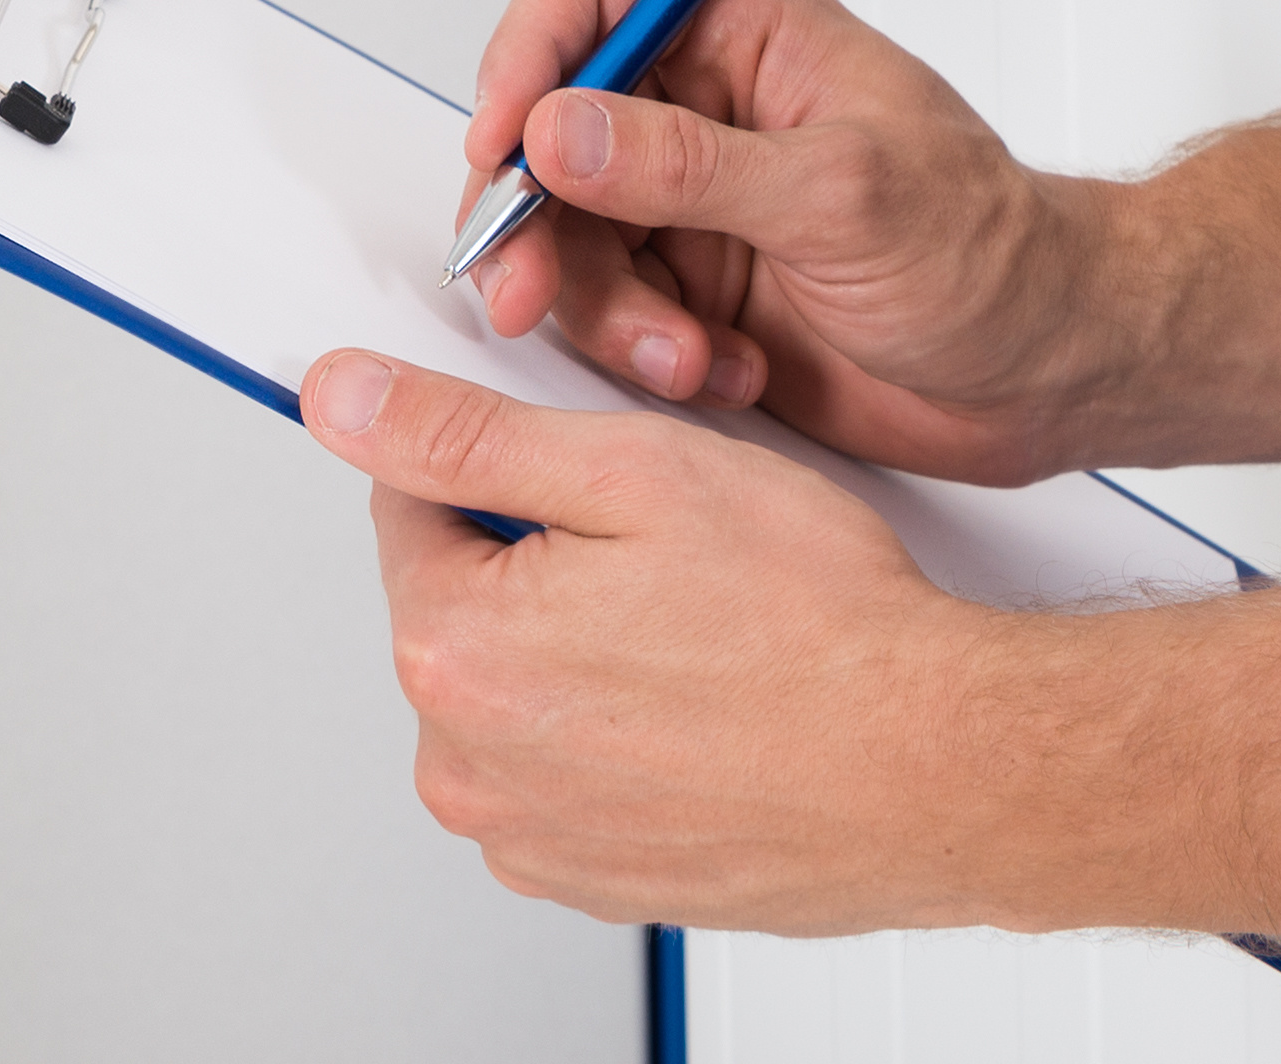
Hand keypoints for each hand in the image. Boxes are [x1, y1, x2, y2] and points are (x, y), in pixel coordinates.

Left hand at [307, 347, 1033, 934]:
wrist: (933, 768)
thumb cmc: (817, 630)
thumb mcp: (635, 472)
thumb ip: (465, 434)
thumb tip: (347, 400)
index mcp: (454, 650)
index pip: (412, 501)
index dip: (512, 462)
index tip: (593, 476)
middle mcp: (468, 766)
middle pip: (466, 604)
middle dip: (548, 563)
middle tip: (670, 557)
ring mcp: (530, 838)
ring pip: (522, 692)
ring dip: (587, 654)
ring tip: (702, 636)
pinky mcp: (592, 881)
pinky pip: (572, 775)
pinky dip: (624, 736)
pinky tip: (707, 706)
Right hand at [444, 0, 1118, 479]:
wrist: (1045, 372)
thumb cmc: (992, 253)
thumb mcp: (843, 194)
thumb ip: (693, 165)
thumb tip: (563, 128)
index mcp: (748, 33)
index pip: (586, 2)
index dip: (524, 64)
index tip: (503, 146)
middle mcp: (704, 110)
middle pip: (547, 135)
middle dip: (535, 221)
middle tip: (527, 291)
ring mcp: (694, 206)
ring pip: (568, 240)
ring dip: (605, 311)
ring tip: (685, 357)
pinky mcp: (693, 294)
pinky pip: (609, 318)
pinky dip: (647, 358)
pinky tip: (727, 374)